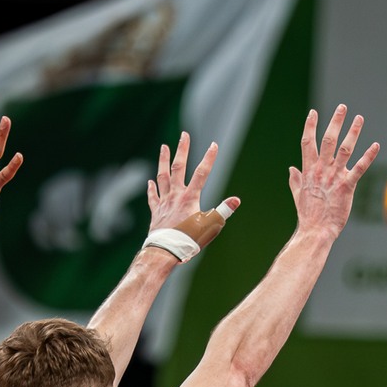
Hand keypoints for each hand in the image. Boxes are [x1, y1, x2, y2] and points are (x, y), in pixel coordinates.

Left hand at [147, 131, 239, 251]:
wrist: (164, 252)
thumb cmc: (188, 241)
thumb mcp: (210, 227)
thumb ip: (222, 211)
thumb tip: (236, 200)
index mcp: (190, 198)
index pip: (202, 173)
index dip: (209, 158)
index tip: (214, 145)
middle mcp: (176, 196)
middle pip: (179, 167)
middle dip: (182, 150)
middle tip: (184, 134)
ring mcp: (164, 203)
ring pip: (163, 177)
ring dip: (163, 161)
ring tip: (164, 147)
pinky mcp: (156, 213)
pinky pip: (153, 197)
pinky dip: (151, 188)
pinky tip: (150, 181)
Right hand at [289, 106, 378, 242]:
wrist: (315, 231)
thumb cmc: (308, 215)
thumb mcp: (298, 195)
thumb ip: (295, 180)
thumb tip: (291, 168)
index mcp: (309, 171)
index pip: (308, 143)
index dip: (310, 126)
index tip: (313, 113)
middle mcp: (322, 170)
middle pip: (328, 140)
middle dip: (335, 122)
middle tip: (342, 107)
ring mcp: (334, 177)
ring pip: (345, 149)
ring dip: (353, 132)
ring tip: (359, 118)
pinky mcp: (347, 186)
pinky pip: (359, 168)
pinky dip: (368, 156)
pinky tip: (376, 145)